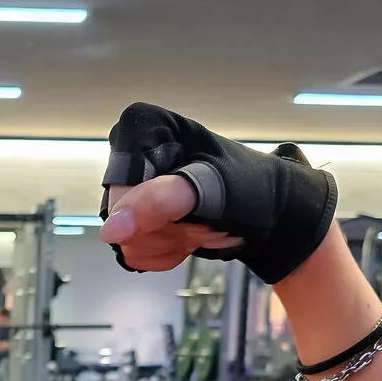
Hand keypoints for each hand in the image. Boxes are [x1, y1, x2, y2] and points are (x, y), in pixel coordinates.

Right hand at [97, 103, 337, 284]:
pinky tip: (187, 240)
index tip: (184, 206)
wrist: (270, 214)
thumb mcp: (209, 189)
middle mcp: (131, 154)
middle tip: (200, 220)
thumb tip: (111, 230)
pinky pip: (132, 251)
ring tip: (198, 227)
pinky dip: (164, 253)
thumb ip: (157, 203)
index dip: (147, 208)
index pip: (118, 185)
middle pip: (118, 216)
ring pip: (125, 238)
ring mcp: (133, 188)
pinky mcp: (138, 216)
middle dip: (164, 229)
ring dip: (168, 242)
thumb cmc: (249, 188)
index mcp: (143, 127)